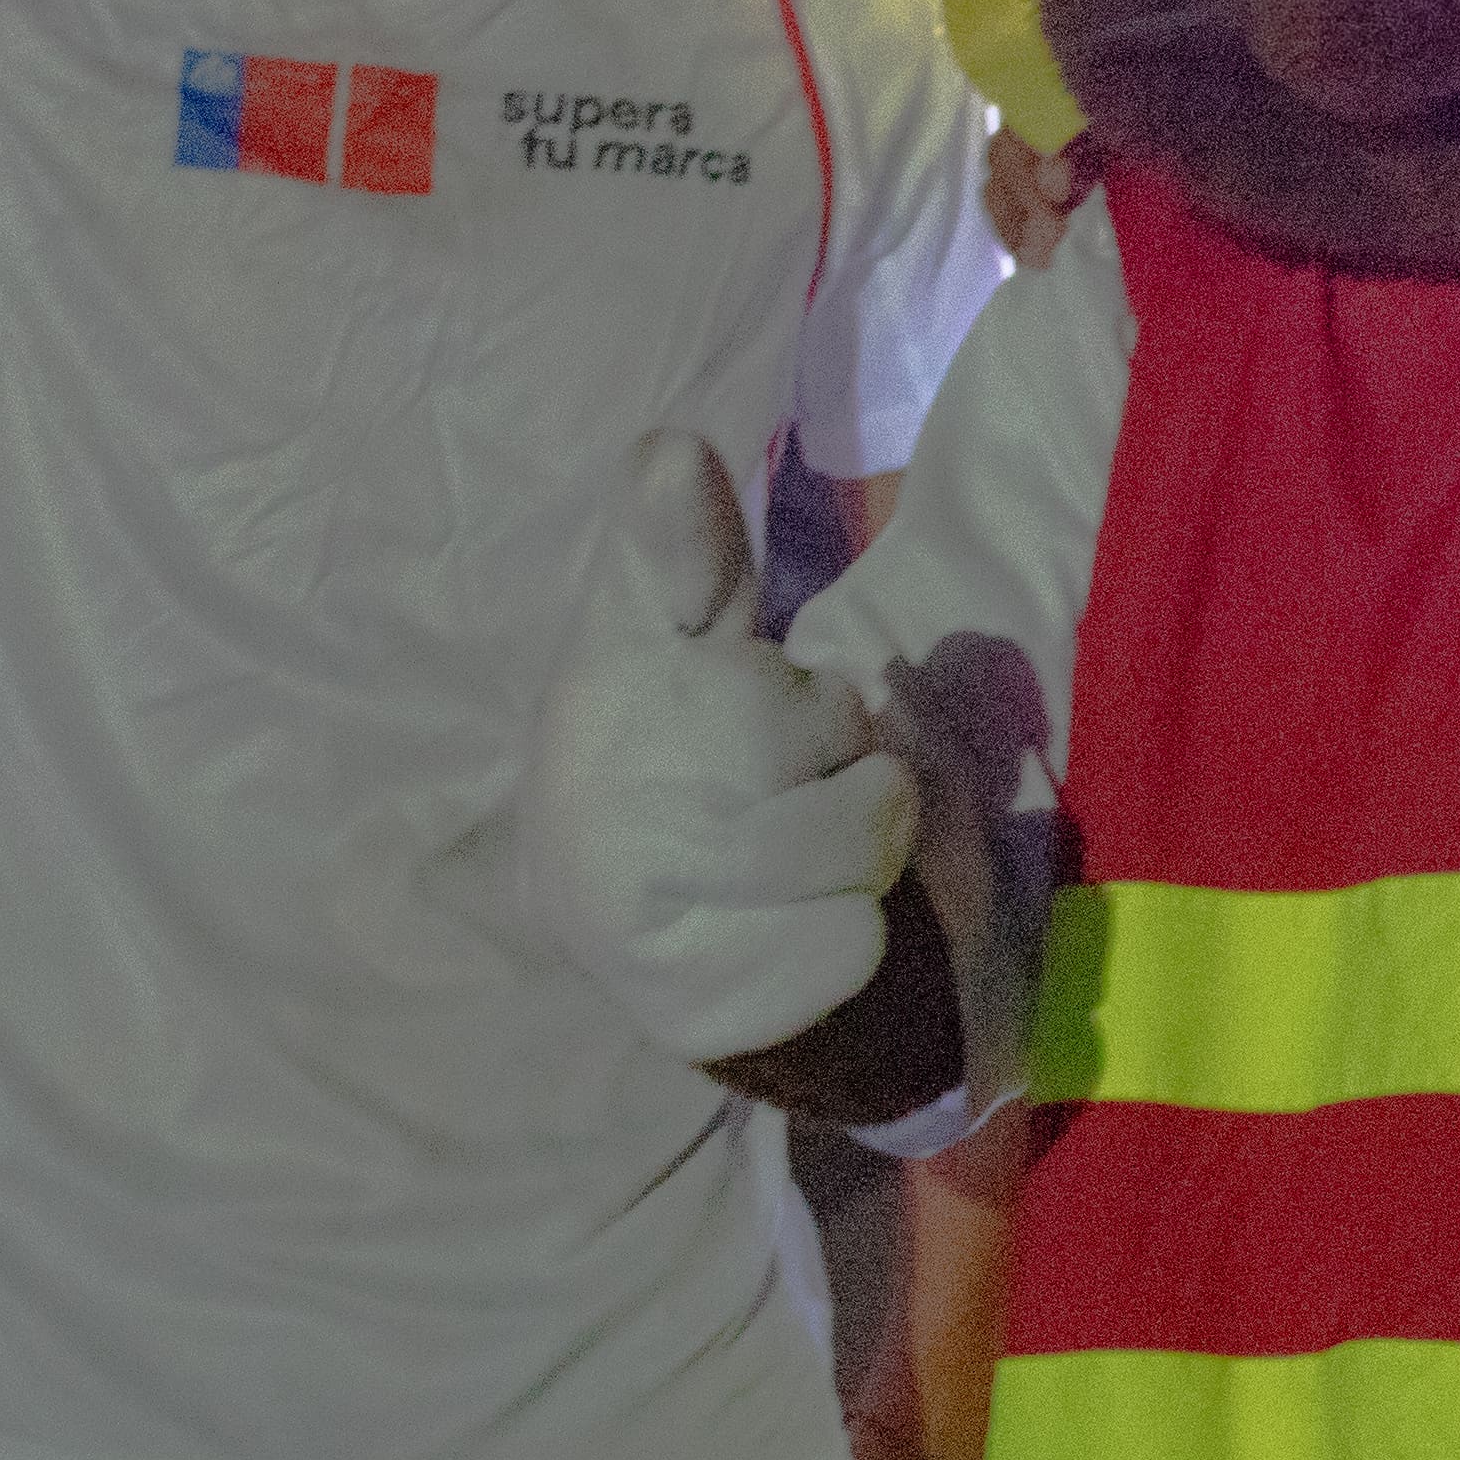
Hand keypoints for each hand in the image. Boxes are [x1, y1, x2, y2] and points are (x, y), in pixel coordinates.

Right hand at [526, 429, 914, 1062]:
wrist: (621, 918)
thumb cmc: (663, 744)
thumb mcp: (675, 632)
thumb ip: (683, 545)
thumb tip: (670, 446)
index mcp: (604, 677)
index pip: (661, 578)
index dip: (675, 522)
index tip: (676, 457)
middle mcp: (596, 800)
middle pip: (826, 726)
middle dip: (848, 749)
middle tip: (796, 765)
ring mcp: (633, 921)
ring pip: (855, 847)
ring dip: (863, 838)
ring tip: (803, 833)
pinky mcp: (695, 1013)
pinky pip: (847, 951)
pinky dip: (850, 933)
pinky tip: (793, 921)